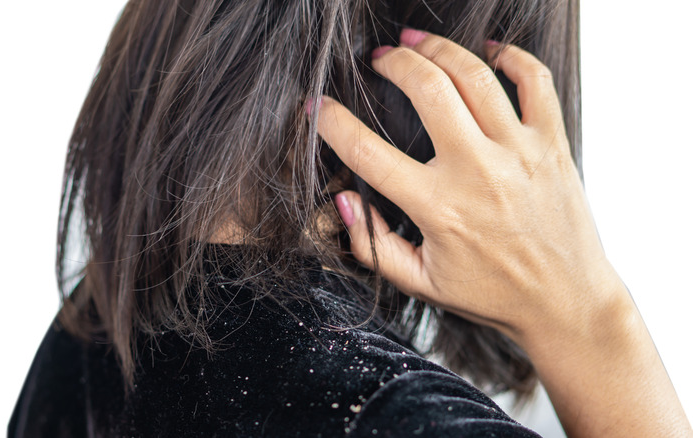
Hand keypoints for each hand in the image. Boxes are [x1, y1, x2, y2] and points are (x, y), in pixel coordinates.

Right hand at [312, 28, 692, 436]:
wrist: (568, 304)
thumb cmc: (493, 295)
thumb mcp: (421, 284)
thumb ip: (372, 246)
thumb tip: (343, 202)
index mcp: (438, 208)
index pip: (367, 152)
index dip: (331, 122)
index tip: (317, 107)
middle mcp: (477, 172)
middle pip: (426, 88)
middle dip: (393, 62)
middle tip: (379, 59)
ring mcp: (519, 152)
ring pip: (474, 74)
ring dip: (438, 48)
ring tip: (417, 42)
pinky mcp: (552, 144)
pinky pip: (535, 81)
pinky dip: (512, 55)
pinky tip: (488, 51)